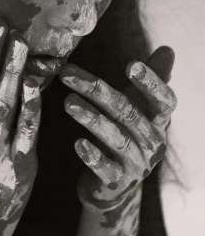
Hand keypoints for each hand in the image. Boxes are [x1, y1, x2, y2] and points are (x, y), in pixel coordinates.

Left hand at [58, 46, 177, 235]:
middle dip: (97, 91)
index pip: (163, 101)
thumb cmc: (127, 135)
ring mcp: (137, 164)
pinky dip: (93, 156)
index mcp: (159, 122)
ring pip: (116, 138)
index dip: (150, 83)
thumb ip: (153, 79)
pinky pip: (106, 168)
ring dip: (91, 118)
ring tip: (67, 103)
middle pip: (128, 113)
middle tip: (67, 73)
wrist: (115, 185)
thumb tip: (168, 49)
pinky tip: (78, 143)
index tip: (131, 65)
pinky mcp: (117, 182)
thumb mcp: (139, 107)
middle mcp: (152, 142)